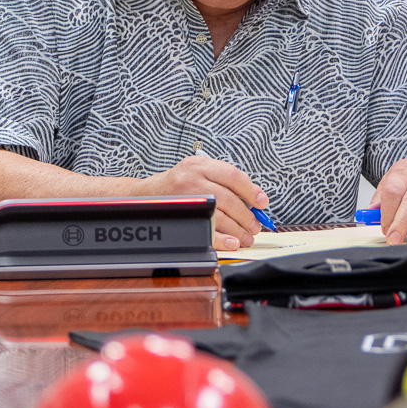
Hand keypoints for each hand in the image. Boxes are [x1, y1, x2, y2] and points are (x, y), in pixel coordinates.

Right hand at [140, 154, 267, 250]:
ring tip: (247, 236)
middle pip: (228, 199)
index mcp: (200, 165)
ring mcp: (185, 199)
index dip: (251, 191)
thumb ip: (224, 179)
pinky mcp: (180, 217)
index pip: (233, 176)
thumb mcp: (199, 170)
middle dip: (246, 215)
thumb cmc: (178, 183)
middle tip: (255, 225)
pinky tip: (232, 242)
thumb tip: (253, 199)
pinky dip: (222, 239)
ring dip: (238, 230)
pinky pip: (205, 230)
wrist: (145, 195)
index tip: (262, 203)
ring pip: (219, 216)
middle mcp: (191, 180)